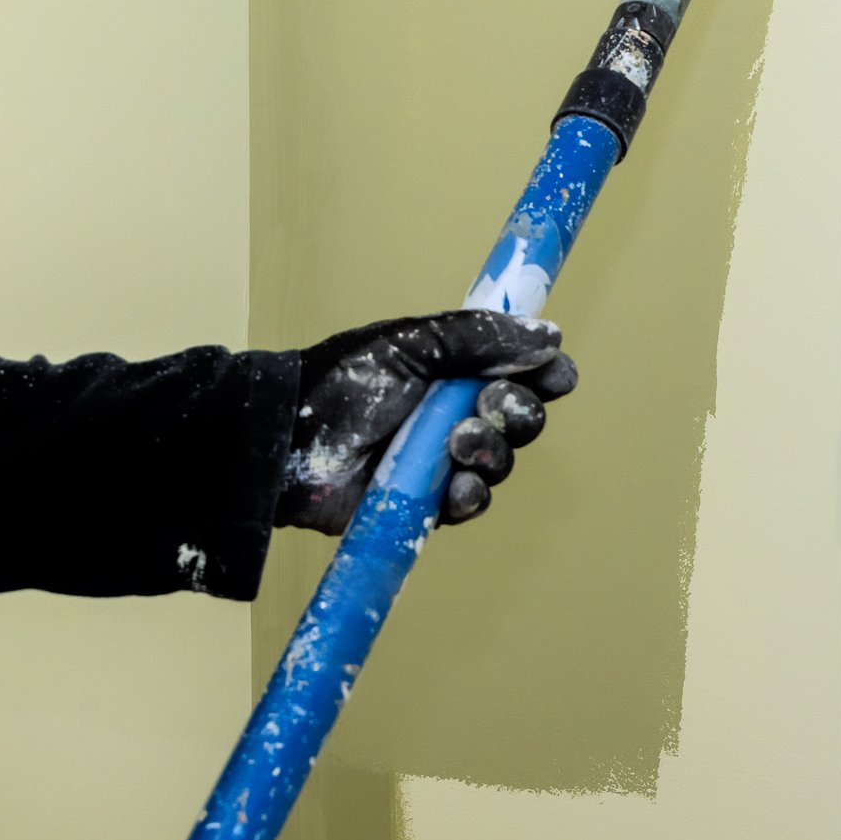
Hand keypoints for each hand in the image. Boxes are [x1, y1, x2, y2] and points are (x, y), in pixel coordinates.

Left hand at [278, 310, 577, 533]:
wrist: (288, 440)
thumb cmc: (342, 383)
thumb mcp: (412, 343)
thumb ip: (480, 337)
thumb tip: (550, 336)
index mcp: (460, 370)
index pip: (527, 371)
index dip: (548, 374)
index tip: (552, 376)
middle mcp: (461, 413)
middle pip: (526, 418)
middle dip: (518, 412)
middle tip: (486, 407)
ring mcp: (446, 460)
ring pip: (504, 462)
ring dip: (491, 451)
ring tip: (455, 443)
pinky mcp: (428, 503)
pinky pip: (473, 503)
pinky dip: (471, 493)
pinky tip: (453, 484)